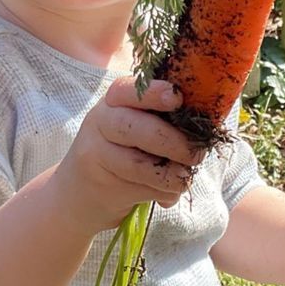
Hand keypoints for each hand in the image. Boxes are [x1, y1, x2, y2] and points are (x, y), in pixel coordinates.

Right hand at [52, 78, 202, 233]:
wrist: (76, 194)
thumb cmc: (120, 152)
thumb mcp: (131, 126)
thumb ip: (160, 119)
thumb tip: (208, 123)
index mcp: (113, 101)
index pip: (129, 90)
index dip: (154, 92)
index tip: (177, 99)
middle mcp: (100, 122)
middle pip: (135, 128)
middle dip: (173, 142)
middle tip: (196, 155)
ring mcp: (96, 154)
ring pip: (140, 165)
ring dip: (172, 176)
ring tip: (184, 179)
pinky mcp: (102, 184)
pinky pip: (142, 189)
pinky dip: (164, 194)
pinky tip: (166, 195)